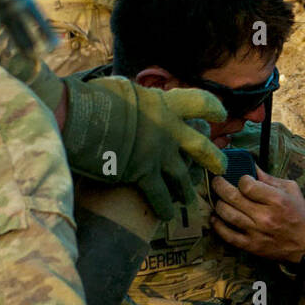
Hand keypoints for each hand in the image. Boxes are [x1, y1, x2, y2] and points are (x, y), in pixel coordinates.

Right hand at [60, 76, 227, 220]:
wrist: (83, 118)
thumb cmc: (96, 98)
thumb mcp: (122, 89)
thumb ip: (137, 97)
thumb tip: (134, 94)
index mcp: (166, 104)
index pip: (199, 103)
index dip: (212, 109)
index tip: (220, 116)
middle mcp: (169, 130)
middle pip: (201, 147)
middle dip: (213, 158)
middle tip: (221, 167)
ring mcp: (159, 154)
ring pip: (183, 177)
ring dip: (187, 189)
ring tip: (190, 199)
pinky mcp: (144, 174)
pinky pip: (160, 196)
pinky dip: (165, 207)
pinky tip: (168, 215)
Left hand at [210, 166, 304, 263]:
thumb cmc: (298, 213)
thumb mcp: (291, 190)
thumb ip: (269, 178)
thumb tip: (251, 166)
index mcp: (276, 200)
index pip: (247, 185)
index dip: (241, 179)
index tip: (242, 179)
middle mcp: (265, 216)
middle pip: (233, 198)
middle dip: (220, 186)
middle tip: (217, 181)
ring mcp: (256, 232)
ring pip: (227, 215)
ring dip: (218, 204)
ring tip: (217, 198)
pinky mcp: (251, 246)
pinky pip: (227, 236)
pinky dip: (218, 226)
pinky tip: (215, 217)